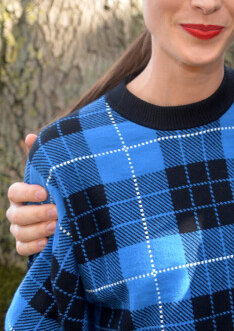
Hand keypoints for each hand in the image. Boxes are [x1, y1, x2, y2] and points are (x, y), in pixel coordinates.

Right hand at [5, 134, 57, 255]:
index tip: (45, 192)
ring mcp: (20, 229)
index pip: (14, 192)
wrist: (67, 210)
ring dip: (37, 230)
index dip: (27, 192)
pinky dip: (33, 247)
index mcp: (21, 193)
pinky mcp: (26, 244)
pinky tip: (47, 242)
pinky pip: (22, 249)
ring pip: (19, 232)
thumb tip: (30, 136)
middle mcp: (17, 211)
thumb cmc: (57, 187)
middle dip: (36, 213)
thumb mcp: (52, 172)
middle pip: (17, 215)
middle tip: (57, 211)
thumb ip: (42, 157)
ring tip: (56, 226)